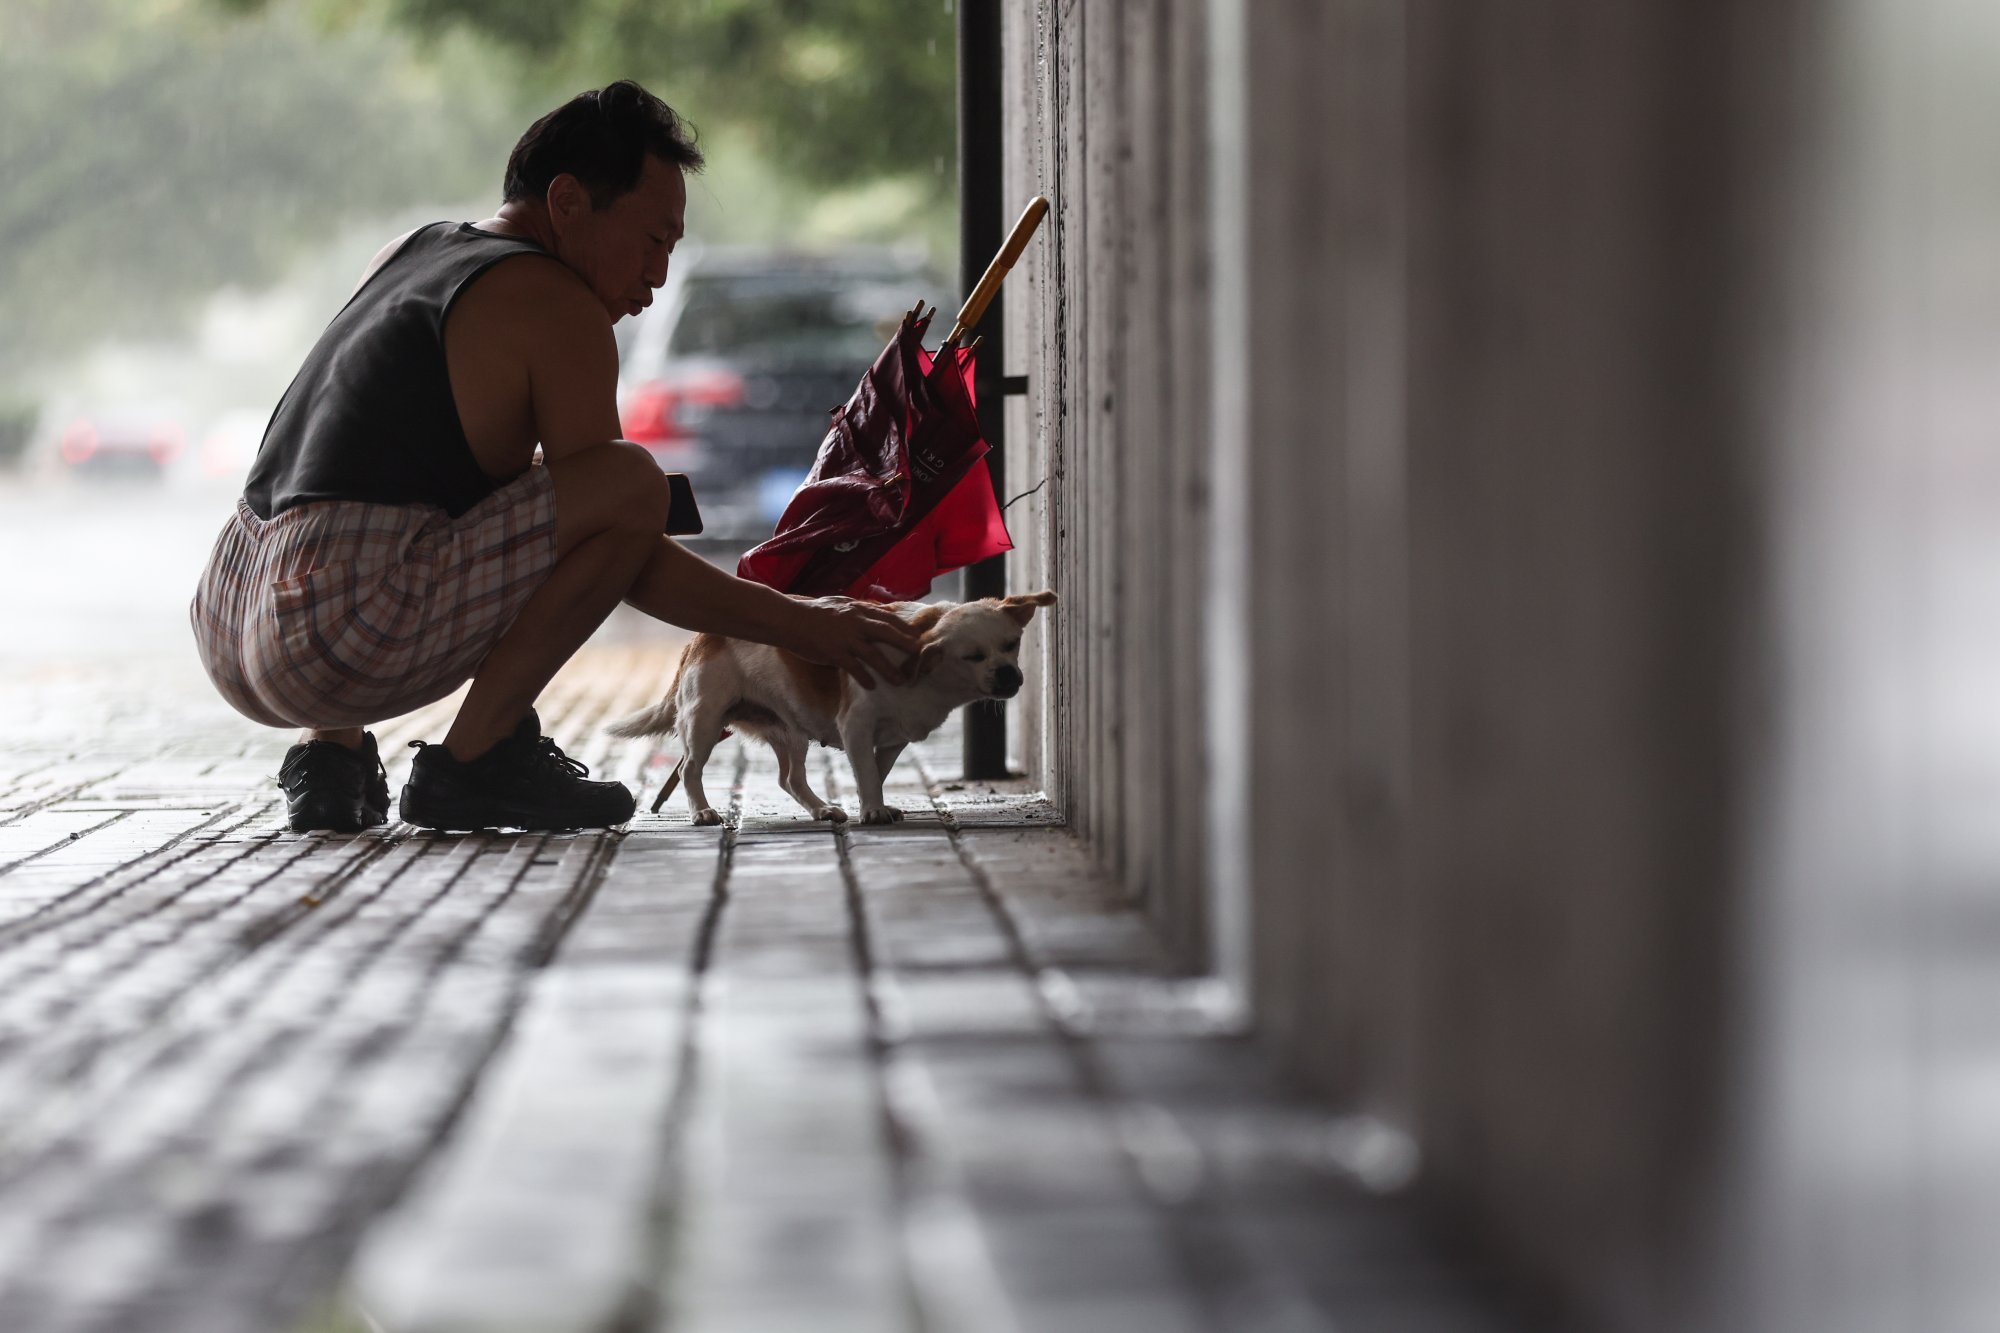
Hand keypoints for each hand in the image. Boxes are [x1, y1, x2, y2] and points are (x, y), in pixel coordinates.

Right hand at [781, 597, 925, 687]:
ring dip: (889, 669)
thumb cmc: (812, 612)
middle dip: (905, 643)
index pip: (886, 616)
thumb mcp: (838, 604)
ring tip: (901, 680)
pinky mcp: (835, 653)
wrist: (789, 619)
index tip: (916, 634)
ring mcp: (846, 638)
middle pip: (886, 632)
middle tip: (919, 653)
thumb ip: (855, 610)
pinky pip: (855, 668)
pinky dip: (865, 677)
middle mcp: (855, 622)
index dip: (903, 626)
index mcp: (856, 609)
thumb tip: (871, 614)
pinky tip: (872, 686)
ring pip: (874, 654)